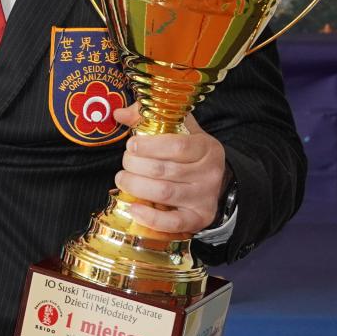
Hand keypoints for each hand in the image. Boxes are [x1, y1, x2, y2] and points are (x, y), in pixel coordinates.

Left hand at [109, 104, 226, 236]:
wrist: (216, 183)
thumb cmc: (190, 154)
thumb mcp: (180, 130)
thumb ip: (151, 117)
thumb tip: (120, 113)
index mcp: (206, 148)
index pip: (177, 146)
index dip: (149, 146)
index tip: (131, 145)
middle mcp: (209, 173)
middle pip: (164, 170)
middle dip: (135, 165)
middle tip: (125, 163)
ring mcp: (204, 198)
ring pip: (164, 193)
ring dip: (135, 186)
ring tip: (123, 179)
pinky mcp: (198, 219)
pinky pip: (173, 222)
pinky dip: (150, 217)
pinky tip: (134, 208)